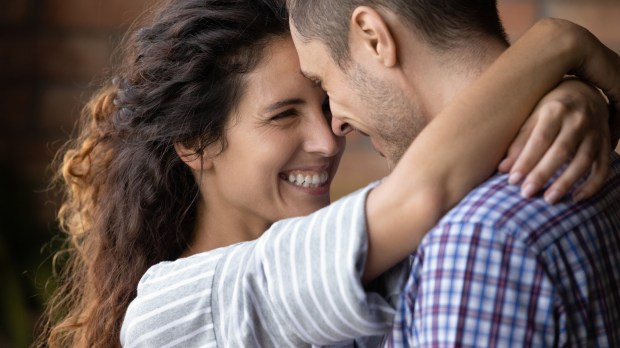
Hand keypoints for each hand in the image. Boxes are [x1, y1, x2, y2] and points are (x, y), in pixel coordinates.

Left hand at [498, 78, 610, 203]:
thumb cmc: (550, 107)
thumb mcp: (533, 116)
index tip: (513, 180)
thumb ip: (519, 141)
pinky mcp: (606, 144)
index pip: (540, 139)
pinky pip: (603, 167)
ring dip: (566, 182)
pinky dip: (592, 185)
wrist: (585, 93)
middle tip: (527, 193)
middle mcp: (578, 120)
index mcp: (556, 110)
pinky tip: (577, 199)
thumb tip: (503, 169)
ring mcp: (596, 133)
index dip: (527, 160)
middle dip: (543, 174)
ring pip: (584, 161)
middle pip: (561, 151)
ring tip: (550, 200)